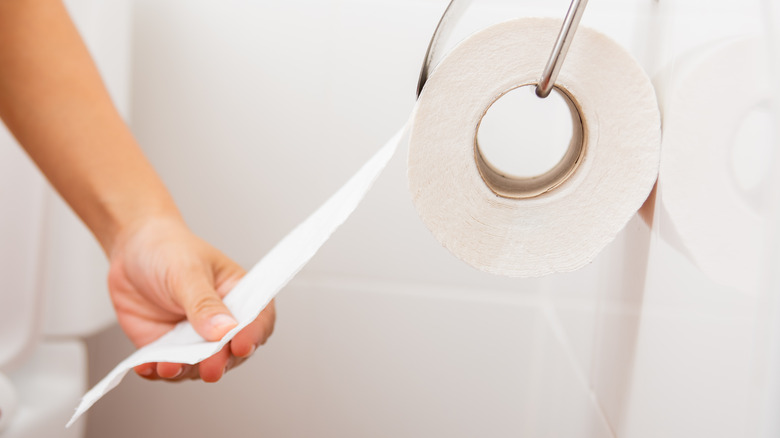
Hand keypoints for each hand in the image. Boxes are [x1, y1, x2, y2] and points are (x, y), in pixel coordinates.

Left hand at [107, 216, 274, 381]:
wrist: (131, 250)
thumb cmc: (168, 250)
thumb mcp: (187, 272)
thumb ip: (204, 303)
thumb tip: (224, 330)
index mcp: (239, 295)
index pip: (258, 319)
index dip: (253, 334)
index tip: (241, 345)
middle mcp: (222, 322)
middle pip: (232, 352)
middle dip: (220, 362)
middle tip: (209, 368)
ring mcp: (195, 338)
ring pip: (200, 366)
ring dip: (187, 371)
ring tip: (169, 367)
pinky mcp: (169, 348)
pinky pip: (168, 368)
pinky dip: (158, 371)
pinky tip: (149, 367)